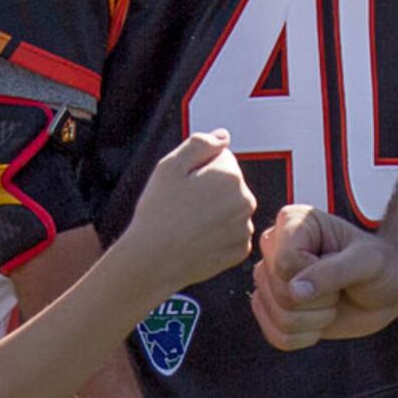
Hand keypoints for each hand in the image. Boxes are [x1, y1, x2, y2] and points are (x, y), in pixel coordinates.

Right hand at [113, 130, 256, 291]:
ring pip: (231, 208)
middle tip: (182, 205)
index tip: (182, 184)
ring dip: (215, 211)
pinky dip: (218, 234)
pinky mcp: (240, 250)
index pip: (222, 157)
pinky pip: (232, 232)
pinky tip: (197, 239)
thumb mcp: (169, 166)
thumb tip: (223, 136)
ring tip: (188, 224)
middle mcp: (246, 201)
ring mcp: (244, 228)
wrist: (152, 261)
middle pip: (229, 183)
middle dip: (210, 188)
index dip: (198, 168)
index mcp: (231, 176)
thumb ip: (199, 143)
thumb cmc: (157, 213)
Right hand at [254, 204, 397, 349]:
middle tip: (339, 287)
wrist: (389, 289)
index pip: (284, 261)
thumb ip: (332, 272)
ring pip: (279, 318)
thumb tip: (294, 292)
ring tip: (332, 301)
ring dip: (317, 320)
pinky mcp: (272, 311)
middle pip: (279, 292)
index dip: (315, 275)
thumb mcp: (366, 262)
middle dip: (320, 300)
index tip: (340, 267)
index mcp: (291, 223)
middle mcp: (273, 250)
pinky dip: (307, 337)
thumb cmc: (381, 265)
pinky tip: (321, 319)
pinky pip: (278, 338)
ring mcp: (270, 282)